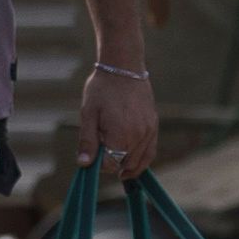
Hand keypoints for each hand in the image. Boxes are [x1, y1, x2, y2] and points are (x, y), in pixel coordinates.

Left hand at [79, 64, 159, 180]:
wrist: (124, 68)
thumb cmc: (102, 89)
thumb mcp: (88, 114)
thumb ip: (88, 141)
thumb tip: (84, 164)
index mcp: (120, 135)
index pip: (111, 164)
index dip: (99, 166)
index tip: (92, 158)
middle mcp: (138, 136)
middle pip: (125, 164)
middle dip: (113, 166)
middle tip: (101, 160)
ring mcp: (149, 131)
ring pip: (140, 161)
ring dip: (128, 166)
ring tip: (118, 170)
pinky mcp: (154, 125)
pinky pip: (151, 150)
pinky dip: (142, 159)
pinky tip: (132, 161)